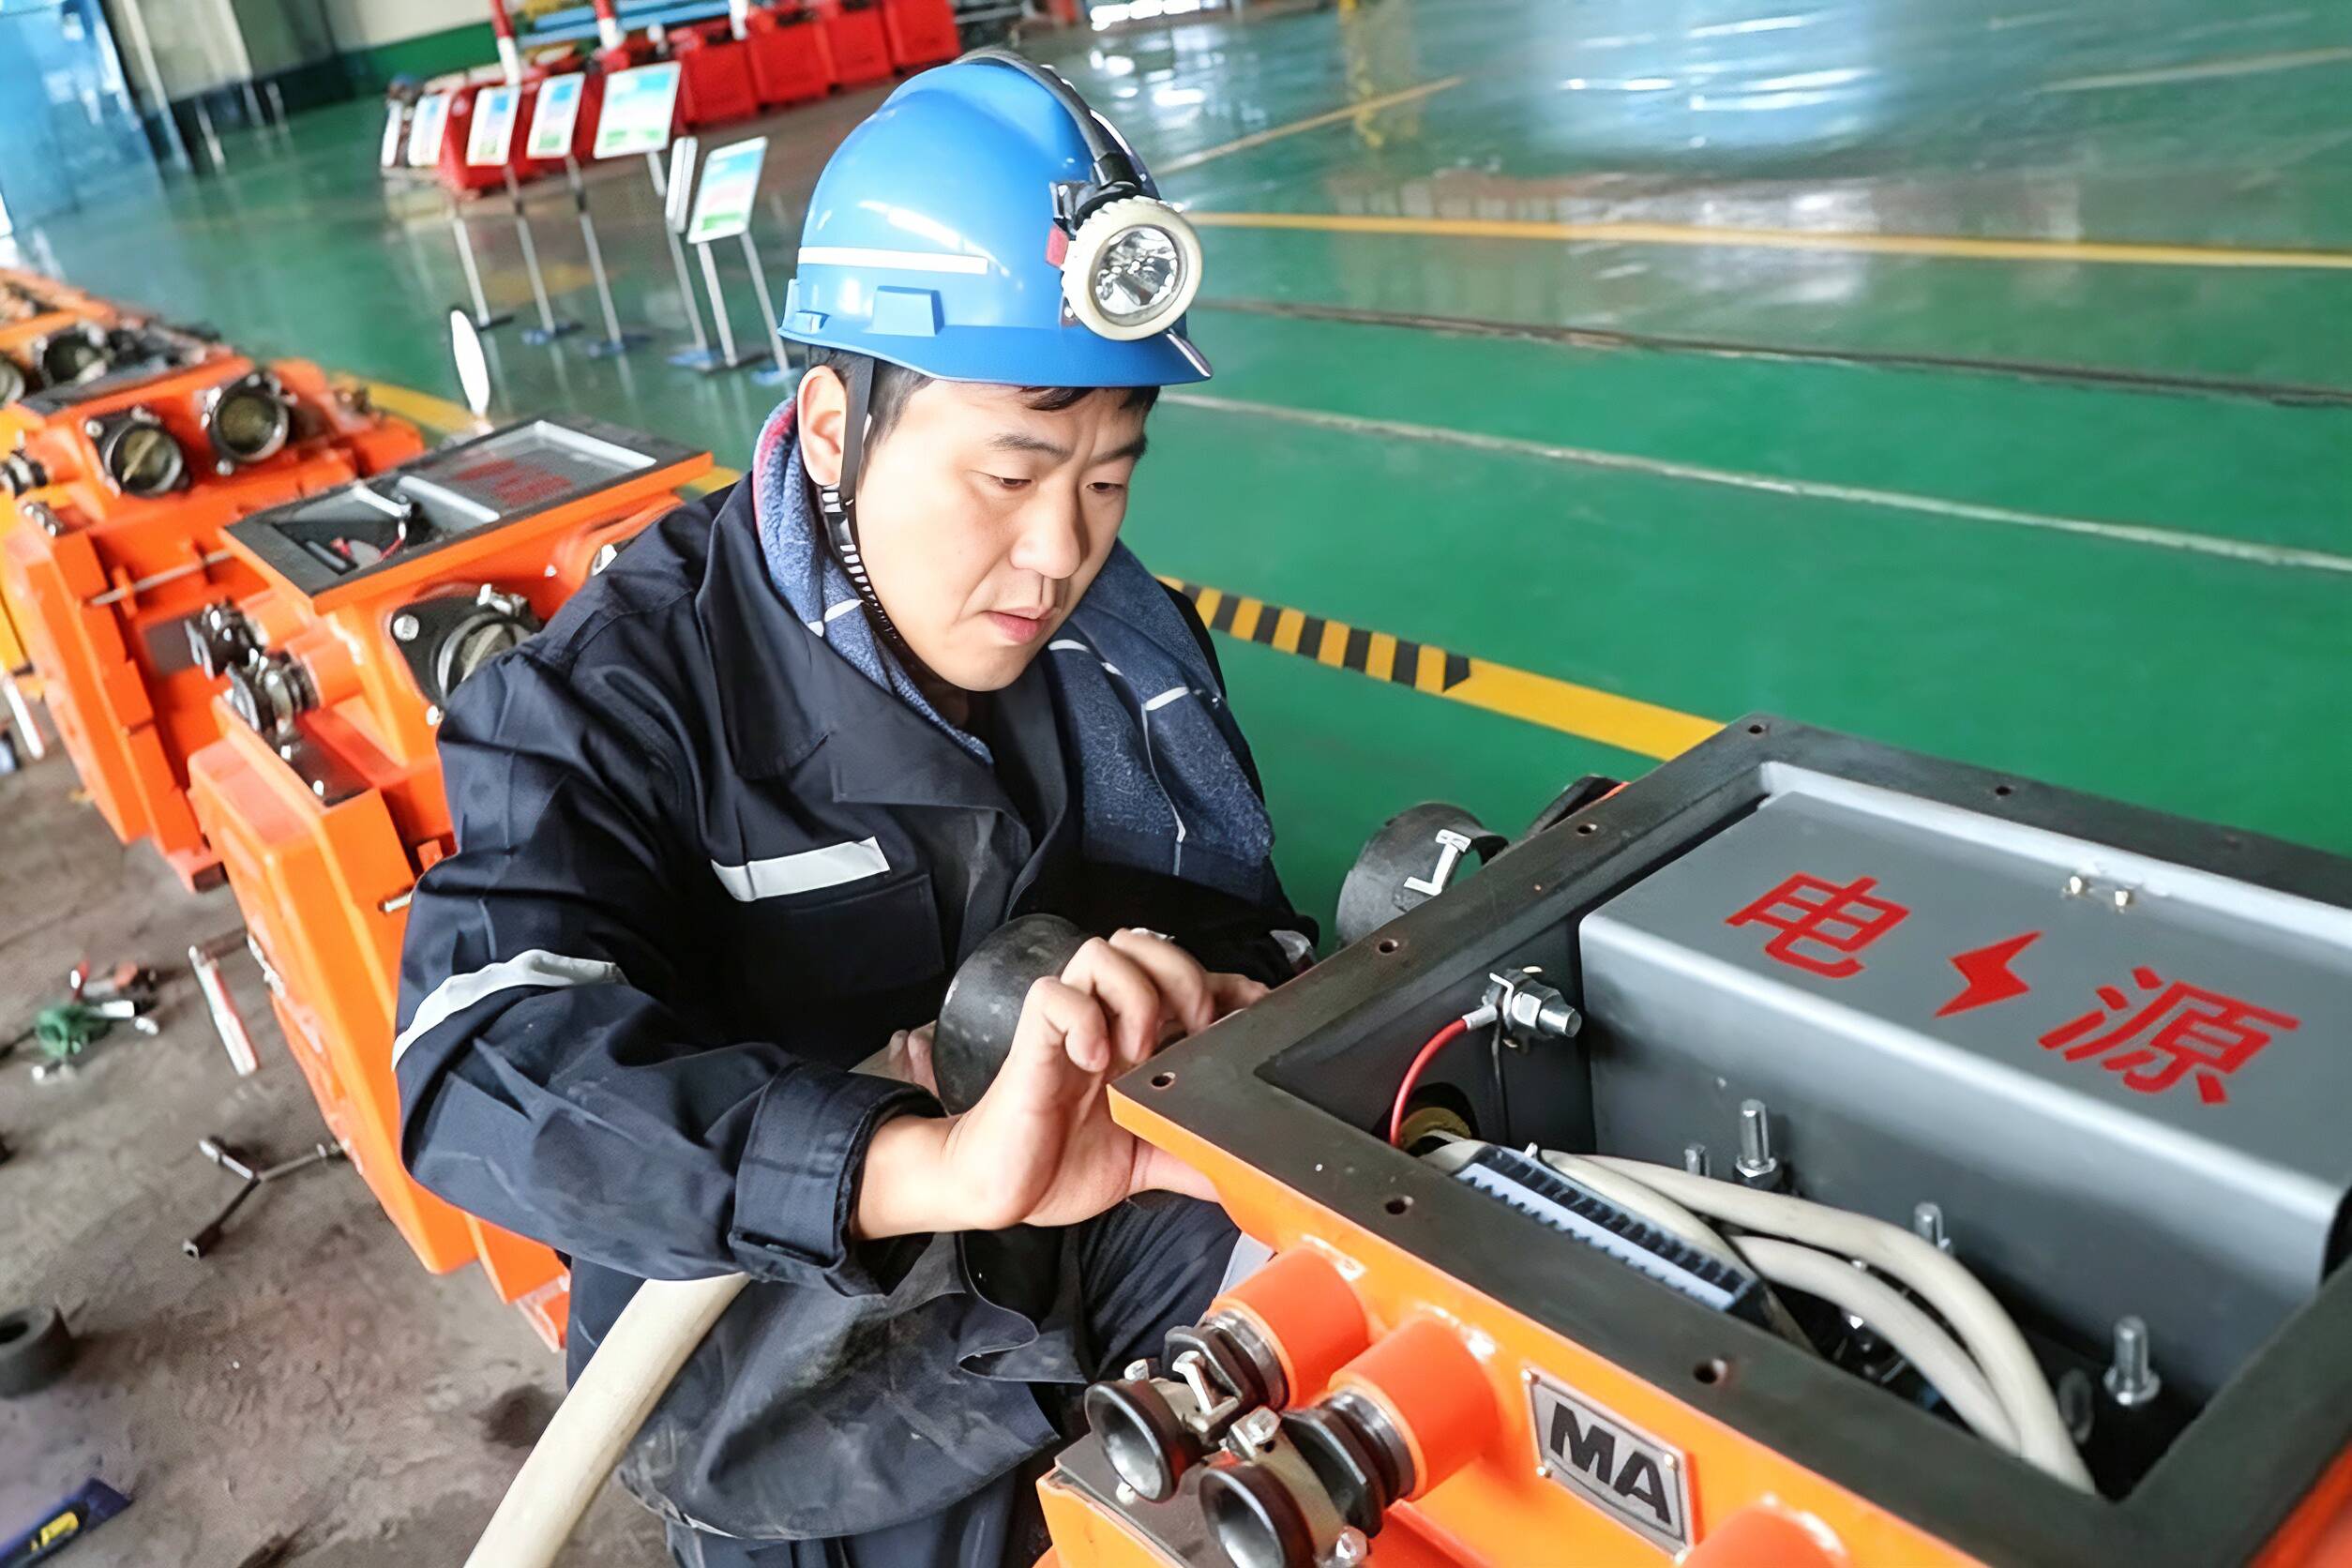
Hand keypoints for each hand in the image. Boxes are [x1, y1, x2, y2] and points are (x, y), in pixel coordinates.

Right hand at [857, 931, 1266, 1236]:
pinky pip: (1054, 994)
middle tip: (1194, 1029)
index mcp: (1136, 1042)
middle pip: (1147, 946)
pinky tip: (1094, 1058)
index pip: (1188, 981)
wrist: (998, 1189)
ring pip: (1103, 952)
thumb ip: (1191, 1161)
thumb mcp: (1144, 1164)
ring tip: (1139, 1047)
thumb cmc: (1059, 1163)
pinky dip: (1083, 1018)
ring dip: (1136, 992)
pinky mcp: (1032, 1041)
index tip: (1254, 1010)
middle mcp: (1106, 1022)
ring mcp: (1069, 1027)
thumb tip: (1245, 1178)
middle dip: (1185, 976)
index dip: (1226, 983)